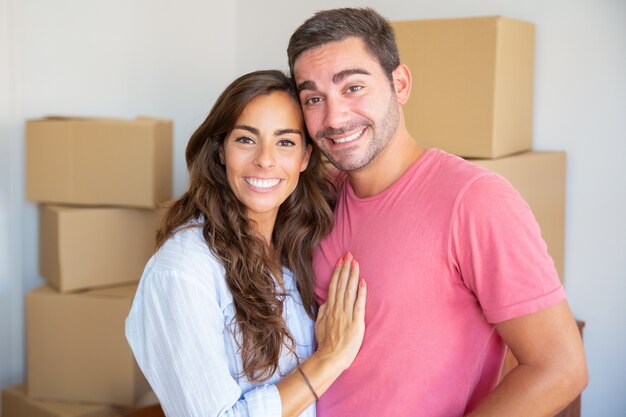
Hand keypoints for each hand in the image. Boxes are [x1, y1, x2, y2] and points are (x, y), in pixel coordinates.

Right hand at [314, 252, 366, 371]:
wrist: (330, 357)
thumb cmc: (326, 343)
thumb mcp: (319, 324)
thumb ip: (322, 311)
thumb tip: (325, 301)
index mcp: (329, 309)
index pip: (334, 286)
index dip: (338, 272)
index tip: (341, 261)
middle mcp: (337, 309)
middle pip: (341, 285)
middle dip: (346, 269)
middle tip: (349, 255)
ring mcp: (346, 315)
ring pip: (350, 291)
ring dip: (353, 276)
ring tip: (355, 263)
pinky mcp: (356, 322)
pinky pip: (359, 304)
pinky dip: (361, 292)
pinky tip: (363, 282)